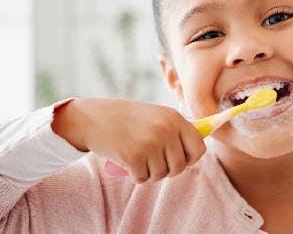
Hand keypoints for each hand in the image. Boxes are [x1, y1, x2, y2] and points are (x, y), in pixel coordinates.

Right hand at [52, 98, 205, 183]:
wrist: (92, 117)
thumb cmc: (126, 118)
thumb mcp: (156, 116)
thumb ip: (176, 131)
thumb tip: (198, 151)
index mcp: (174, 118)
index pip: (199, 147)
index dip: (191, 158)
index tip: (181, 158)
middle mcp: (166, 129)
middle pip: (180, 166)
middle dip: (167, 168)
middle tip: (152, 160)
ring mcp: (151, 143)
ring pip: (161, 174)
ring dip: (150, 172)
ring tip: (138, 156)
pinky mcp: (134, 157)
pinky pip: (143, 178)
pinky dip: (135, 174)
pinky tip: (127, 160)